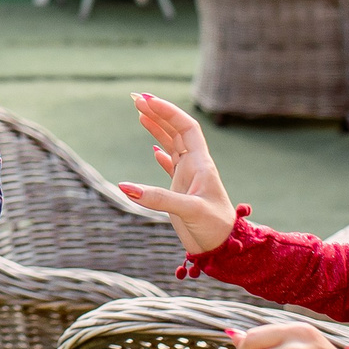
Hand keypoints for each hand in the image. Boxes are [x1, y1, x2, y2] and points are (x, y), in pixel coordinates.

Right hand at [118, 92, 237, 255]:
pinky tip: (153, 150)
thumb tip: (125, 187)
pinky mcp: (182, 190)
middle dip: (158, 112)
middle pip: (176, 130)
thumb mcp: (188, 211)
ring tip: (139, 112)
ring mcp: (188, 177)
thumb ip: (158, 198)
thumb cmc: (214, 228)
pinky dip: (161, 154)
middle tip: (135, 99)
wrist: (223, 249)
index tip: (146, 101)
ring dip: (157, 127)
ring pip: (172, 144)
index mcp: (201, 163)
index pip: (185, 127)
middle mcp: (195, 166)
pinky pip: (171, 165)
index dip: (168, 111)